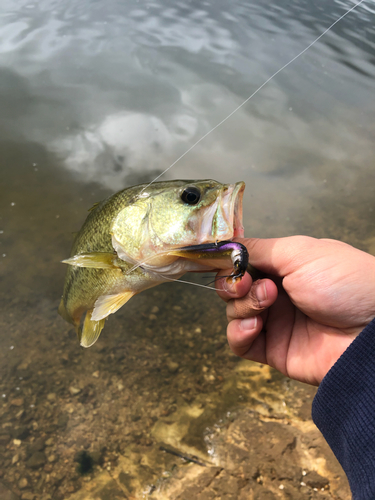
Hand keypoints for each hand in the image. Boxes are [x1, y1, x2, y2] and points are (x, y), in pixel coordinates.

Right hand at [216, 236, 374, 384]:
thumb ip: (257, 248)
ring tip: (266, 303)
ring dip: (241, 306)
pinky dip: (239, 332)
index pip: (242, 263)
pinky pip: (240, 343)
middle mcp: (276, 293)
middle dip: (233, 284)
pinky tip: (255, 325)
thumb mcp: (299, 252)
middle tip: (249, 283)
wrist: (372, 329)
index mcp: (283, 266)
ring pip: (233, 313)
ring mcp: (275, 322)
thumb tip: (225, 246)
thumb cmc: (344, 282)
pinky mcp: (273, 350)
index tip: (226, 262)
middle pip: (233, 288)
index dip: (229, 263)